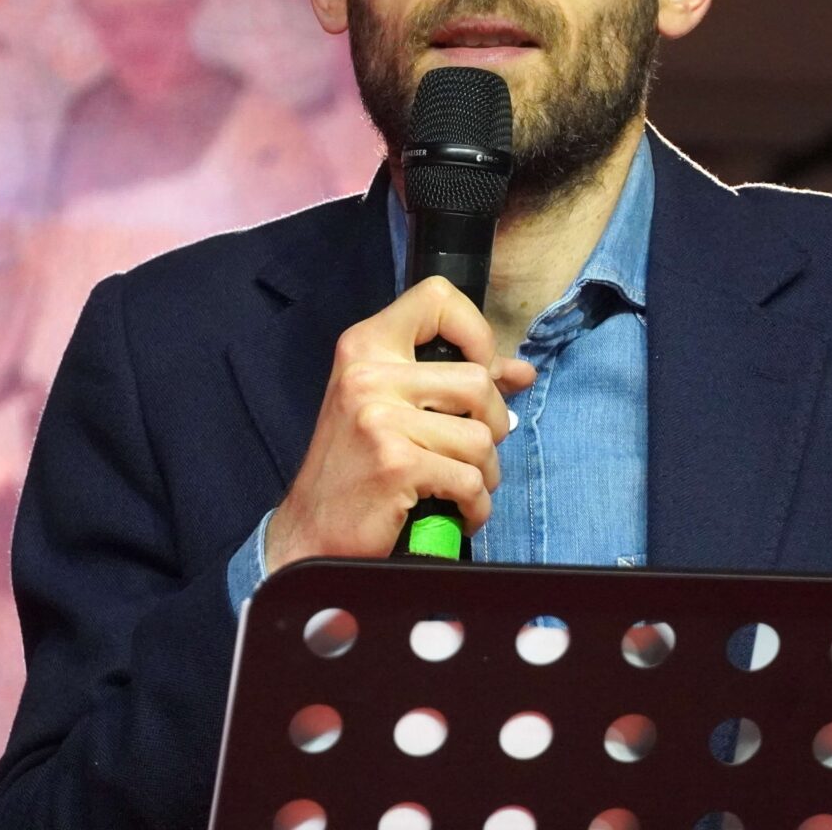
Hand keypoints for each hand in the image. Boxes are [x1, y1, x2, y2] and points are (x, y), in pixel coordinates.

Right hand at [264, 276, 535, 571]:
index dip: (475, 331)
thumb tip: (521, 371)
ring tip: (459, 486)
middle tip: (472, 450)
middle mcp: (367, 374)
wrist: (310, 534)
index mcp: (364, 346)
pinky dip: (475, 506)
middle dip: (493, 424)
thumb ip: (452, 381)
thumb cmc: (356, 467)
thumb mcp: (391, 406)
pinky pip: (471, 481)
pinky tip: (455, 513)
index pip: (436, 297)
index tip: (479, 368)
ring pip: (482, 437)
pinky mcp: (396, 463)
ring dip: (485, 474)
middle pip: (478, 381)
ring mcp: (379, 418)